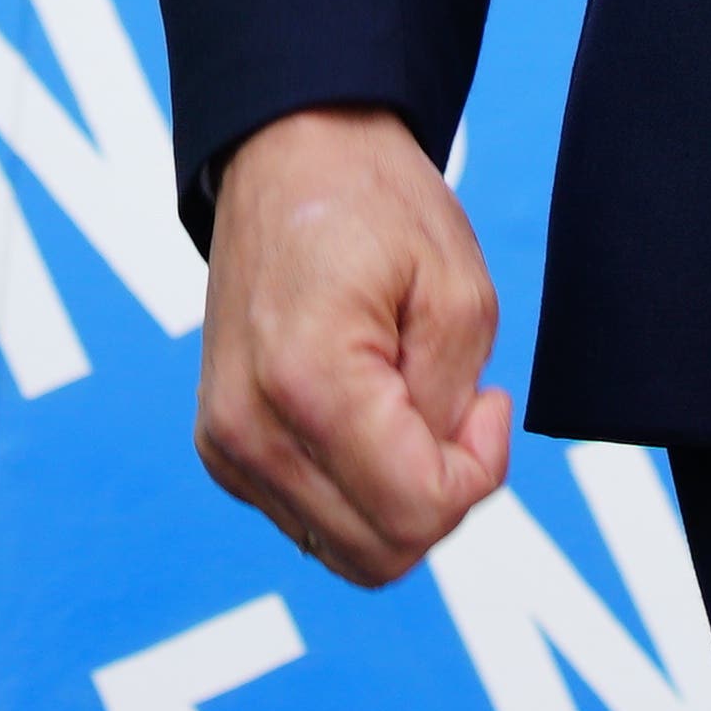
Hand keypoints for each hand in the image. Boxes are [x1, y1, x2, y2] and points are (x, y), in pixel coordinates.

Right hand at [196, 107, 514, 583]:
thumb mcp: (458, 292)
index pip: (416, 512)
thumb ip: (453, 408)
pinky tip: (371, 414)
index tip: (488, 401)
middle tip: (458, 407)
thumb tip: (438, 478)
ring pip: (344, 550)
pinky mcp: (222, 448)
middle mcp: (248, 431)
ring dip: (398, 498)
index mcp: (307, 384)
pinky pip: (309, 517)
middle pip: (379, 555)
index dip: (478, 473)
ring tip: (412, 404)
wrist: (288, 155)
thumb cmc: (376, 205)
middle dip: (441, 497)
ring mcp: (226, 446)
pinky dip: (357, 490)